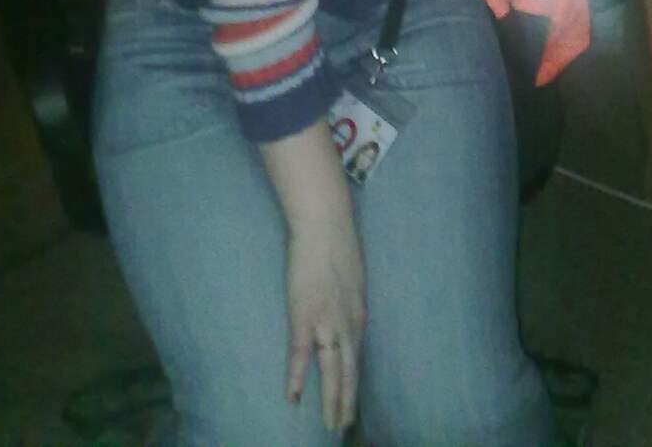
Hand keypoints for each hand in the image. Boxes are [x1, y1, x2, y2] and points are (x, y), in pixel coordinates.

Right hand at [285, 216, 364, 430]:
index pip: (358, 357)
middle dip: (347, 400)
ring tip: (332, 424)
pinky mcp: (304, 315)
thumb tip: (347, 308)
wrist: (325, 225)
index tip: (354, 403)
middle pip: (350, 371)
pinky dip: (297, 378)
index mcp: (358, 314)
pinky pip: (301, 354)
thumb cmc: (337, 243)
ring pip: (332, 370)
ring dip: (332, 399)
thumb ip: (350, 298)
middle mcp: (348, 323)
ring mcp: (326, 321)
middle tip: (344, 426)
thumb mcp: (353, 277)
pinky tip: (293, 399)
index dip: (355, 381)